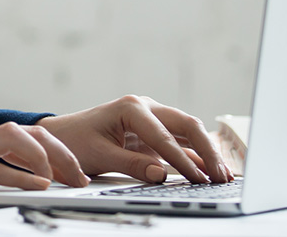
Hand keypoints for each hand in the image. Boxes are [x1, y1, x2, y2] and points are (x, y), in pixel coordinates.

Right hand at [0, 117, 90, 204]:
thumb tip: (10, 181)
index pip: (26, 134)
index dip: (55, 151)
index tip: (72, 173)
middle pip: (32, 132)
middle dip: (64, 154)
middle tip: (81, 179)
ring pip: (19, 140)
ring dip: (49, 158)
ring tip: (64, 181)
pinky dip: (23, 177)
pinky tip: (40, 187)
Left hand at [37, 95, 232, 183]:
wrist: (62, 135)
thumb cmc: (76, 141)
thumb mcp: (100, 155)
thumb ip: (131, 164)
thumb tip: (161, 174)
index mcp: (131, 107)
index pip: (164, 136)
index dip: (183, 159)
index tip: (198, 178)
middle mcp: (146, 108)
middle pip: (187, 125)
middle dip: (207, 150)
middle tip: (222, 176)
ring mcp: (153, 119)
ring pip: (188, 132)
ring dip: (207, 153)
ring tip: (224, 176)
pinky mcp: (154, 133)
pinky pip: (181, 143)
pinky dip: (196, 156)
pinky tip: (210, 171)